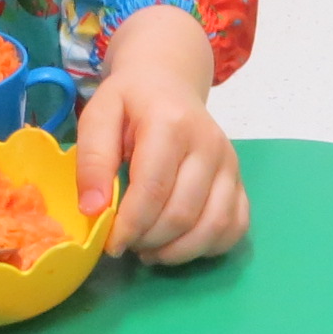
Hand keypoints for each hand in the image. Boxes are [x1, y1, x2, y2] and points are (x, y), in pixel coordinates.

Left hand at [72, 5, 247, 263]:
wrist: (170, 82)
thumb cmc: (131, 102)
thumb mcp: (98, 116)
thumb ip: (93, 160)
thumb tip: (93, 210)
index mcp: (171, 125)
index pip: (154, 190)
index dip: (130, 226)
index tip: (110, 243)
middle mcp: (209, 145)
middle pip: (183, 214)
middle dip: (150, 240)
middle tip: (126, 244)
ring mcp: (230, 164)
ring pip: (214, 226)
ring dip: (179, 251)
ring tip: (150, 250)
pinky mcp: (240, 180)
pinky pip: (236, 226)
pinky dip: (209, 246)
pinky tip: (179, 245)